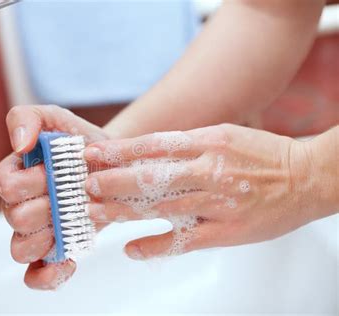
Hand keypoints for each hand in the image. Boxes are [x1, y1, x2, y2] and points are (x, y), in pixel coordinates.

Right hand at [0, 105, 107, 289]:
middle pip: (15, 218)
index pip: (5, 185)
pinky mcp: (54, 250)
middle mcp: (19, 206)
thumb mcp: (55, 118)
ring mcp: (35, 231)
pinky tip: (70, 260)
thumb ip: (27, 118)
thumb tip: (19, 144)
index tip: (55, 172)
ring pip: (21, 249)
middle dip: (47, 206)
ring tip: (72, 222)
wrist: (112, 165)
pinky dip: (49, 275)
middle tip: (72, 195)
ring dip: (47, 237)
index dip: (30, 181)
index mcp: (14, 176)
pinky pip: (37, 275)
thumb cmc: (80, 142)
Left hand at [83, 124, 318, 259]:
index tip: (93, 153)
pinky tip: (132, 249)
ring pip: (162, 207)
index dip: (120, 150)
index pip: (154, 145)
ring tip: (97, 212)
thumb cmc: (262, 155)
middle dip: (115, 180)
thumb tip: (144, 150)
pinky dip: (156, 245)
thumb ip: (185, 143)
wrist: (307, 178)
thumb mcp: (222, 135)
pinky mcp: (225, 231)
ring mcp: (216, 203)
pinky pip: (185, 240)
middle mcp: (209, 170)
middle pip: (152, 175)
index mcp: (208, 142)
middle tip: (85, 184)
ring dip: (125, 210)